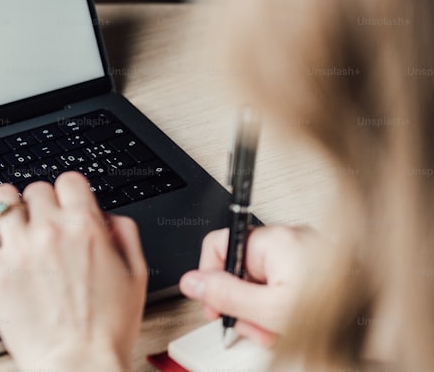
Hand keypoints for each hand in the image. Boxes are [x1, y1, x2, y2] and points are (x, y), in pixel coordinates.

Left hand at [0, 172, 147, 370]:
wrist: (80, 365)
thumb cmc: (108, 330)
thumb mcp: (136, 275)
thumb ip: (124, 235)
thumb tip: (107, 217)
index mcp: (86, 227)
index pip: (68, 180)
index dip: (67, 193)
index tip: (64, 206)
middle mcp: (50, 230)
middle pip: (35, 190)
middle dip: (39, 206)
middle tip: (41, 228)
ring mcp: (19, 249)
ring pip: (1, 200)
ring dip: (6, 210)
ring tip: (9, 227)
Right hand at [179, 225, 319, 346]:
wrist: (375, 326)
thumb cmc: (333, 311)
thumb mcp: (268, 310)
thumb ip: (225, 294)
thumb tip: (192, 281)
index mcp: (274, 240)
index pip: (219, 245)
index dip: (209, 277)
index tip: (212, 303)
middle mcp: (289, 239)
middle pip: (241, 267)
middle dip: (241, 301)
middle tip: (249, 325)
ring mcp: (305, 252)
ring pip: (261, 279)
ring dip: (260, 308)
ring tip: (274, 330)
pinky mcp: (317, 267)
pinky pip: (282, 281)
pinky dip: (279, 303)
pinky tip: (287, 323)